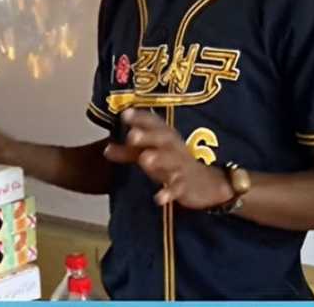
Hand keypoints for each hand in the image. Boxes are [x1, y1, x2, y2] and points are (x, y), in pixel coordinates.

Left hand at [103, 109, 234, 209]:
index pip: (154, 124)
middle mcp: (174, 148)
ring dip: (159, 159)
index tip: (125, 114)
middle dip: (148, 136)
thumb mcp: (151, 156)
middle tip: (132, 135)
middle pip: (162, 139)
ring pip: (171, 161)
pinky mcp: (186, 185)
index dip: (141, 118)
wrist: (208, 184)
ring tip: (145, 159)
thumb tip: (105, 149)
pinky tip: (158, 198)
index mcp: (166, 138)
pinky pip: (177, 188)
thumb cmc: (174, 165)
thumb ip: (128, 153)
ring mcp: (181, 167)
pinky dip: (168, 192)